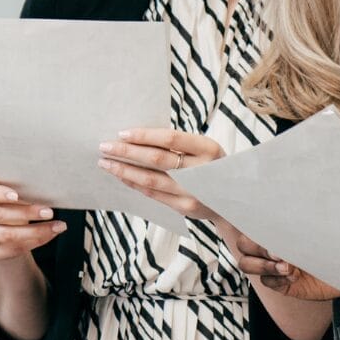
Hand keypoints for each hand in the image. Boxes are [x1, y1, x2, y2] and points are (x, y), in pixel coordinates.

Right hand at [0, 178, 65, 261]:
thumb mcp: (13, 188)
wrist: (6, 224)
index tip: (17, 195)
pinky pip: (8, 250)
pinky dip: (32, 243)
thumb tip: (44, 187)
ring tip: (57, 226)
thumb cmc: (12, 200)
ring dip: (35, 231)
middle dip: (26, 213)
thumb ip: (20, 186)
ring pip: (5, 235)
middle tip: (49, 212)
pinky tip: (48, 236)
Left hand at [97, 128, 224, 219]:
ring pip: (151, 179)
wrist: (234, 200)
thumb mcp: (205, 149)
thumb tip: (138, 135)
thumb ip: (180, 144)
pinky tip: (121, 177)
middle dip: (127, 152)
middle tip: (105, 146)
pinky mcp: (185, 207)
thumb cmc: (213, 167)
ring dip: (125, 170)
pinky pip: (153, 194)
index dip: (145, 135)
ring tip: (106, 163)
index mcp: (208, 148)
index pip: (171, 139)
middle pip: (157, 159)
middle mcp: (202, 170)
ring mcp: (193, 192)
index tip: (122, 132)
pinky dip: (135, 184)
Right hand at [218, 217, 339, 300]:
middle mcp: (271, 244)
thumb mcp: (315, 225)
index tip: (269, 231)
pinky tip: (295, 277)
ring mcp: (274, 265)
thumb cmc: (335, 238)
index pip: (249, 221)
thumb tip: (279, 205)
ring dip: (264, 265)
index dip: (250, 225)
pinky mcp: (282, 284)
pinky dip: (277, 279)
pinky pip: (267, 282)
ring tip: (288, 267)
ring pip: (247, 264)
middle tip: (280, 253)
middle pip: (243, 244)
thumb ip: (296, 220)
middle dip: (259, 248)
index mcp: (277, 227)